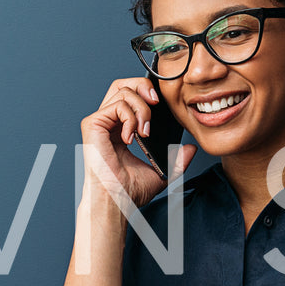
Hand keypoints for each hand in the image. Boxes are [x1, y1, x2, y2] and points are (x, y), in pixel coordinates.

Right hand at [81, 77, 196, 208]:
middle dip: (143, 86)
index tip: (161, 104)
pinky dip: (130, 117)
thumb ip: (177, 159)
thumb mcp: (161, 172)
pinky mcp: (93, 124)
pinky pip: (116, 105)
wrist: (117, 201)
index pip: (131, 96)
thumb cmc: (130, 191)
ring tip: (145, 130)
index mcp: (121, 129)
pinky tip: (133, 137)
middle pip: (124, 84)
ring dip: (141, 107)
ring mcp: (99, 122)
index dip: (146, 92)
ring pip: (123, 91)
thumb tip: (191, 149)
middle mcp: (108, 122)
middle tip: (156, 103)